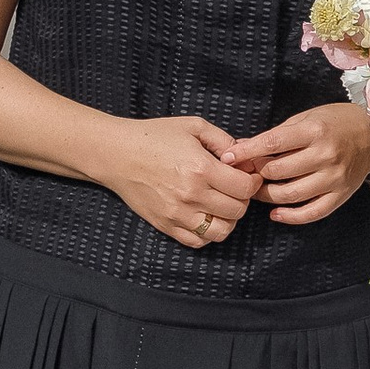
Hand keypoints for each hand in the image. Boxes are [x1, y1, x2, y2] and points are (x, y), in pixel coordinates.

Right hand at [103, 115, 261, 247]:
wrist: (116, 154)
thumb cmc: (154, 136)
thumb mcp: (194, 127)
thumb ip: (224, 140)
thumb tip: (245, 156)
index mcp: (201, 168)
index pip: (245, 188)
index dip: (253, 181)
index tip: (248, 175)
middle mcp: (191, 195)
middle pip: (237, 211)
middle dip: (242, 199)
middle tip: (235, 188)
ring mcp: (178, 214)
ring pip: (221, 231)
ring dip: (228, 219)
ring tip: (222, 204)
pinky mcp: (166, 225)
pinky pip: (198, 241)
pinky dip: (208, 233)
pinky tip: (206, 216)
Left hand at [229, 103, 369, 227]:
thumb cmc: (334, 122)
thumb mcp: (305, 118)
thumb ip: (277, 135)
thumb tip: (242, 147)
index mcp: (314, 131)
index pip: (272, 143)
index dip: (246, 151)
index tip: (228, 157)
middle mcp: (326, 155)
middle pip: (278, 171)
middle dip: (255, 173)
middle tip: (244, 173)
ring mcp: (335, 178)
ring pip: (290, 194)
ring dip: (267, 195)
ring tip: (256, 190)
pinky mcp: (341, 195)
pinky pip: (312, 213)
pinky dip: (290, 216)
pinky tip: (276, 213)